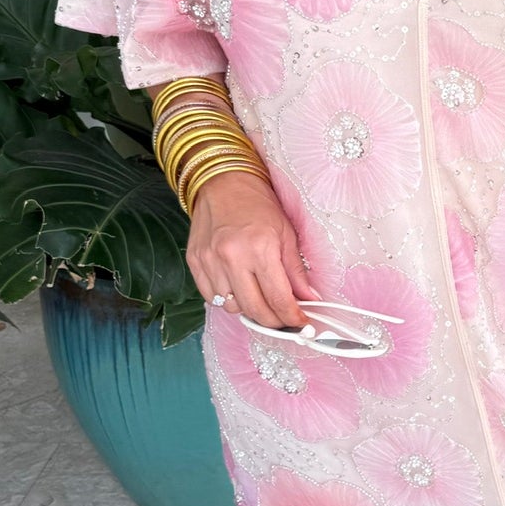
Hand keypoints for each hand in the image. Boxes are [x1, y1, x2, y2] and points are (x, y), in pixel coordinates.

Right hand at [186, 170, 310, 329]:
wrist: (223, 182)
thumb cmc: (259, 205)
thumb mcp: (287, 234)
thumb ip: (297, 271)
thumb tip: (310, 300)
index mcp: (260, 248)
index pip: (278, 299)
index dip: (292, 317)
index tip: (301, 323)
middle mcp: (231, 257)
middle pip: (254, 310)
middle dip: (273, 322)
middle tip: (284, 320)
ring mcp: (209, 261)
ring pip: (231, 307)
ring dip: (249, 309)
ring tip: (260, 296)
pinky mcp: (195, 262)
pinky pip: (211, 297)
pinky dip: (227, 300)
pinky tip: (239, 288)